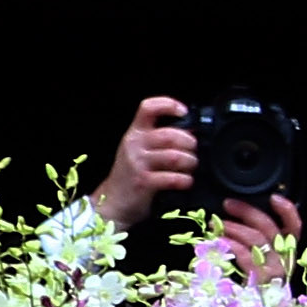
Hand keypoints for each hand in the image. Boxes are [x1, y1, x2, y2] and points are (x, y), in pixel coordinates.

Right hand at [91, 97, 194, 227]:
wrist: (113, 202)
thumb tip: (192, 131)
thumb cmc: (132, 174)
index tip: (184, 112)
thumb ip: (159, 138)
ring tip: (190, 167)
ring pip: (175, 156)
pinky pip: (173, 178)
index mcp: (135, 133)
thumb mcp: (140, 150)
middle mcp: (134, 145)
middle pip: (170, 134)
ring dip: (190, 162)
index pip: (148, 108)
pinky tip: (185, 182)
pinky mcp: (143, 182)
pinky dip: (185, 180)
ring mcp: (137, 163)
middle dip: (190, 143)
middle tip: (193, 152)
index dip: (168, 105)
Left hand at [212, 194, 303, 286]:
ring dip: (235, 227)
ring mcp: (273, 272)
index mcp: (287, 256)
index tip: (273, 198)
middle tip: (228, 204)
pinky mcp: (259, 281)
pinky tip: (218, 240)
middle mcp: (284, 261)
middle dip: (248, 212)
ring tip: (217, 224)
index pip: (294, 228)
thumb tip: (235, 224)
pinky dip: (231, 245)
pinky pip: (246, 256)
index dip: (286, 211)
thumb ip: (256, 249)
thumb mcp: (261, 267)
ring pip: (257, 240)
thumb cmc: (256, 294)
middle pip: (270, 229)